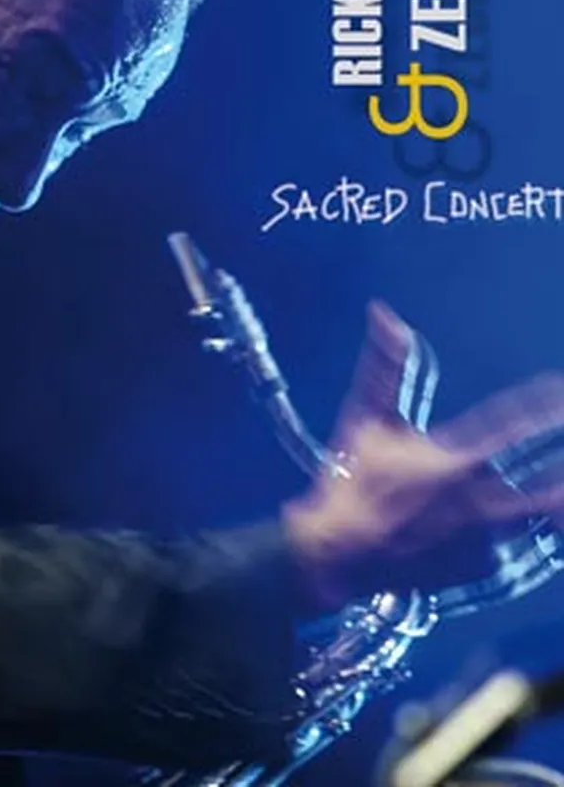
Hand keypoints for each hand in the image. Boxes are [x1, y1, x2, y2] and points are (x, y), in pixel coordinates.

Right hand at [282, 301, 563, 613]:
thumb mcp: (366, 419)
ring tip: (557, 492)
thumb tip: (386, 316)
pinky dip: (509, 532)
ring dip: (551, 498)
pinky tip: (493, 525)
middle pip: (550, 482)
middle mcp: (478, 497)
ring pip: (540, 514)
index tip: (563, 389)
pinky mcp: (486, 566)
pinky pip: (511, 545)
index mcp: (454, 457)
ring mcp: (486, 537)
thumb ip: (387, 368)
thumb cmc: (351, 483)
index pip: (515, 423)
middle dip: (563, 463)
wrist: (339, 554)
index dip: (546, 405)